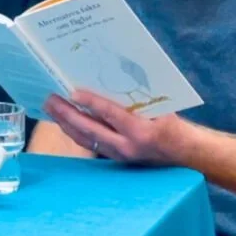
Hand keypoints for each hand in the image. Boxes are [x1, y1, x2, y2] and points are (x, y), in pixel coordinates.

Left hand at [43, 89, 181, 164]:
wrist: (186, 155)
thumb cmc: (173, 126)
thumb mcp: (161, 109)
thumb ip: (137, 99)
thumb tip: (113, 78)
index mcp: (141, 132)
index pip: (110, 114)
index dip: (90, 103)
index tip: (73, 92)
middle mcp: (127, 146)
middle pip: (89, 130)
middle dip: (67, 114)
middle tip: (50, 99)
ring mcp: (119, 155)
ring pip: (86, 139)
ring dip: (66, 123)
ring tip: (51, 108)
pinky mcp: (115, 157)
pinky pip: (90, 143)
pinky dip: (76, 131)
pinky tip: (65, 121)